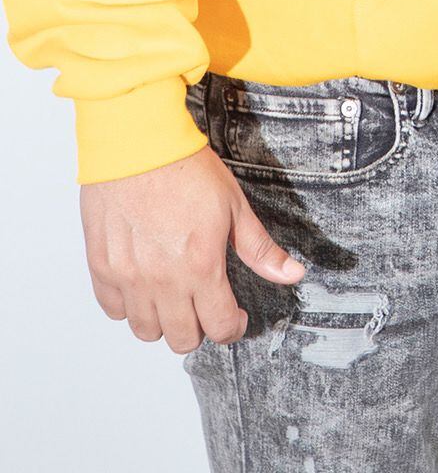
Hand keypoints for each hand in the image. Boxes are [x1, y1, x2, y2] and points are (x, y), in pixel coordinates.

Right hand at [80, 144, 305, 354]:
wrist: (137, 142)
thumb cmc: (186, 168)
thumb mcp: (234, 205)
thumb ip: (260, 248)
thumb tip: (292, 274)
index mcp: (200, 266)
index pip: (220, 326)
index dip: (233, 327)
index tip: (236, 315)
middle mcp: (162, 280)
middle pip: (182, 339)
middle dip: (201, 328)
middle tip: (205, 304)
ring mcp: (129, 276)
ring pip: (146, 331)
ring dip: (163, 320)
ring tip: (174, 294)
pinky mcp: (101, 266)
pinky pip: (113, 309)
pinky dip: (129, 305)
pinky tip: (144, 283)